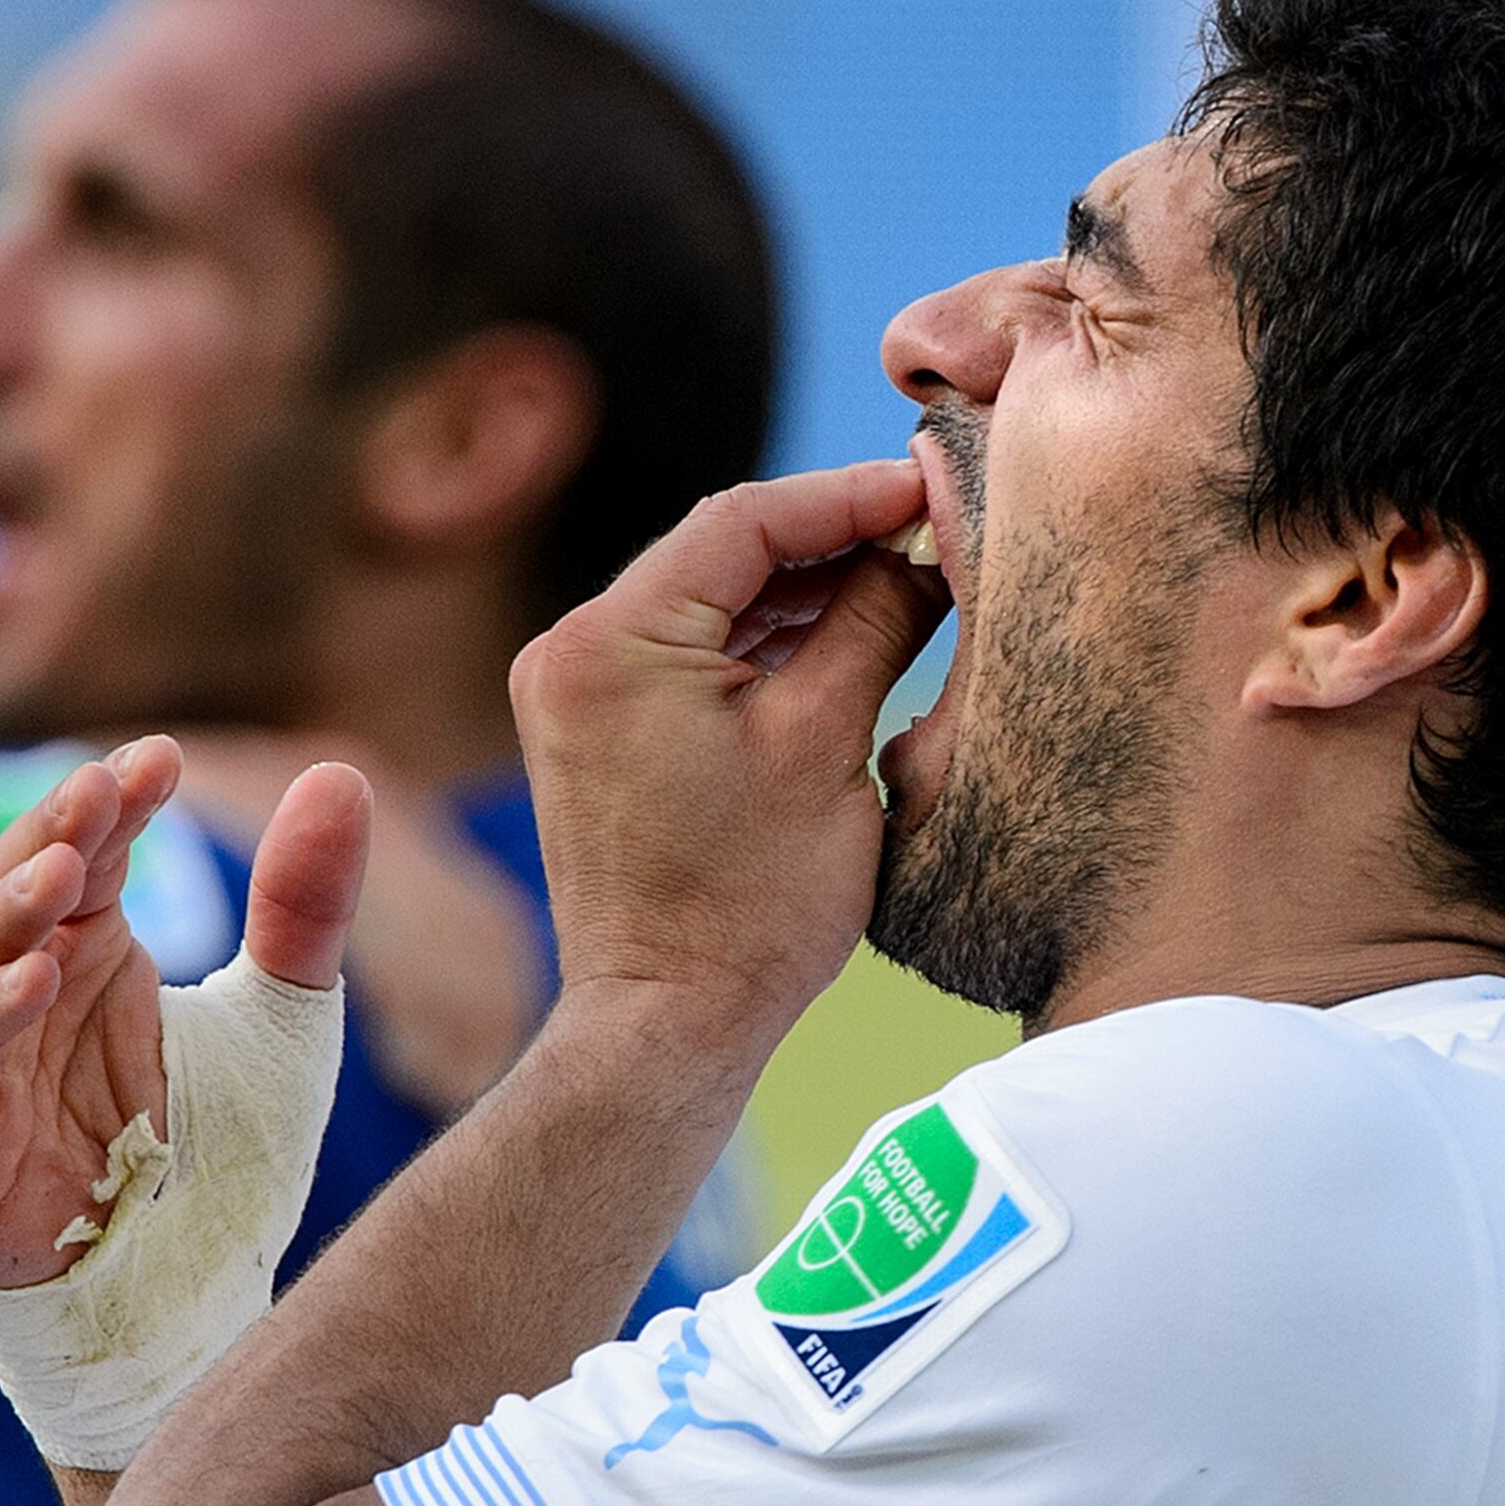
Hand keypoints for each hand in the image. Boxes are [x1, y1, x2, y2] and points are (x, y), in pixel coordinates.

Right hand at [0, 735, 371, 1289]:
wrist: (181, 1317)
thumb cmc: (213, 1171)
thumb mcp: (280, 1028)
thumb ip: (304, 912)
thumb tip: (342, 774)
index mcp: (81, 958)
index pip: (81, 854)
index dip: (110, 803)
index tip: (159, 756)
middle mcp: (14, 1002)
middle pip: (4, 895)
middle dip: (47, 835)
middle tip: (99, 786)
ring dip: (3, 915)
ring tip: (62, 868)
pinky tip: (31, 983)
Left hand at [509, 457, 941, 1057]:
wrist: (668, 1024)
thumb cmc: (748, 906)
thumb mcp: (827, 741)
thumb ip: (875, 619)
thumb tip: (926, 538)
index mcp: (609, 642)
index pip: (741, 520)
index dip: (847, 495)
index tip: (928, 482)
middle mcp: (571, 652)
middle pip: (720, 555)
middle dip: (832, 539)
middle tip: (933, 522)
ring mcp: (576, 693)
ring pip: (710, 604)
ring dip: (805, 590)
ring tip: (911, 574)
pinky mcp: (598, 732)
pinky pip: (691, 656)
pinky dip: (767, 644)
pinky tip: (852, 631)